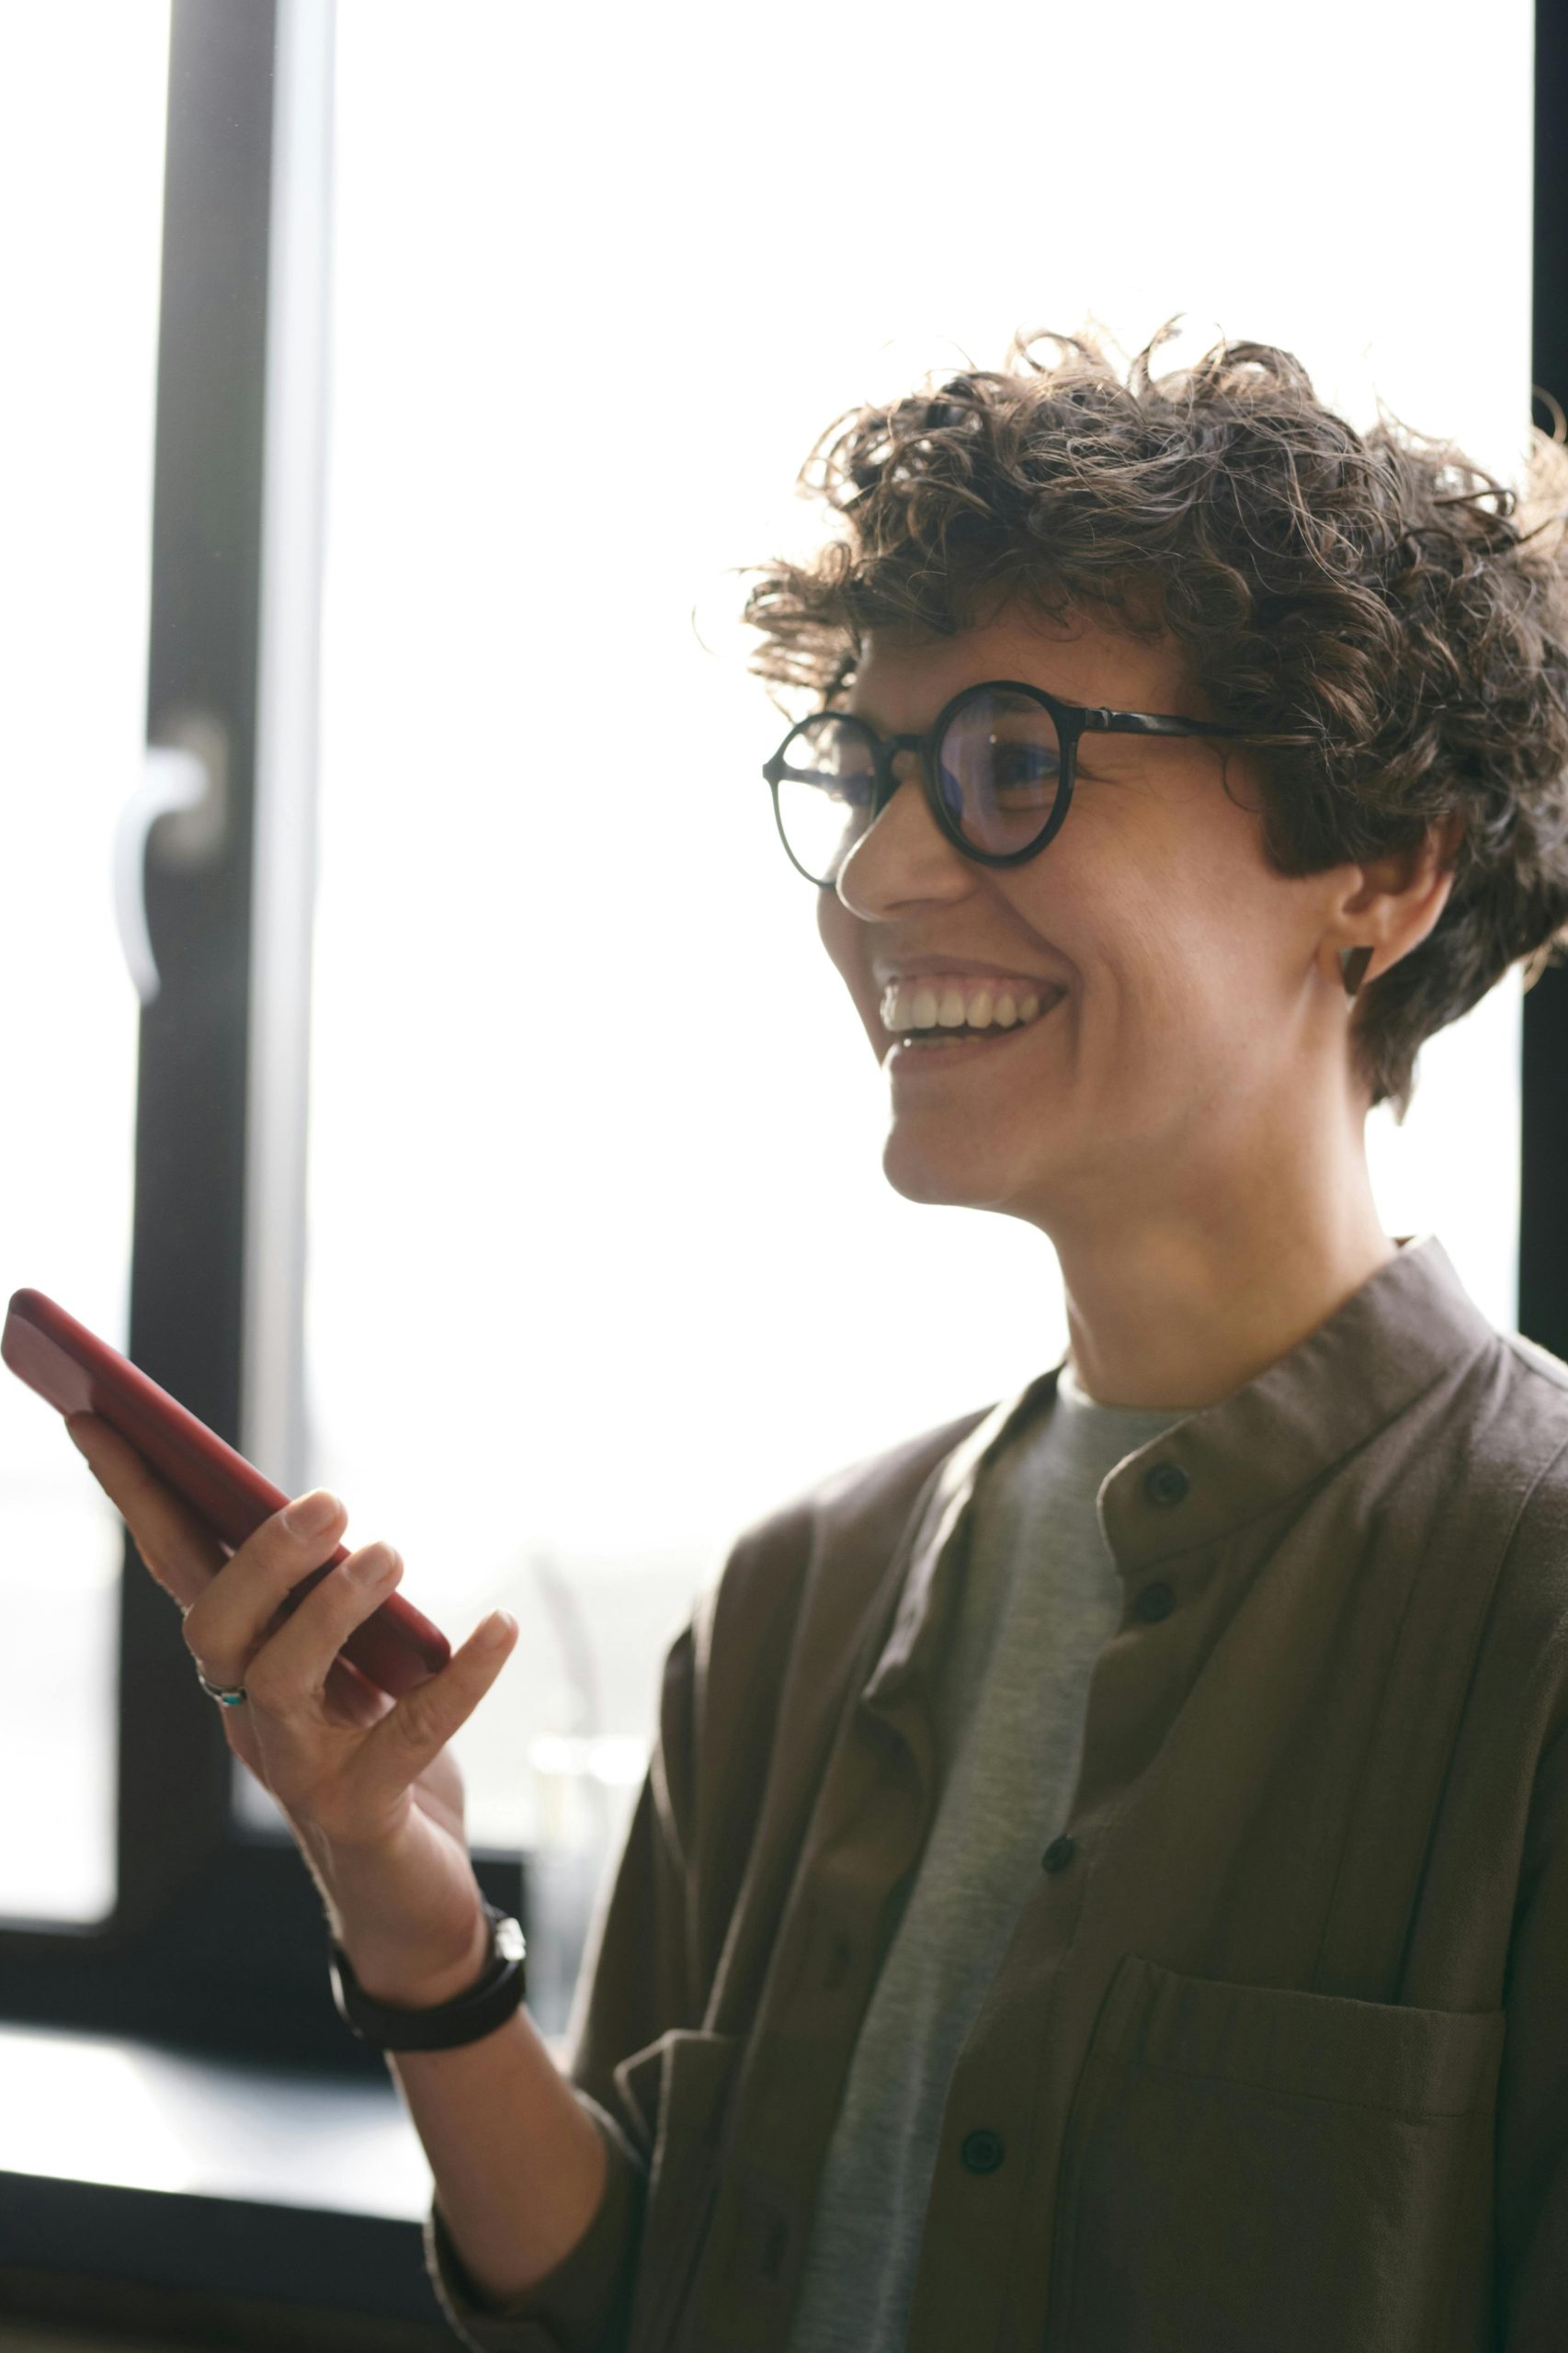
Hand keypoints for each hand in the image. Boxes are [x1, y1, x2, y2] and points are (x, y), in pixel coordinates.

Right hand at [64, 1411, 519, 1995]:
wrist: (409, 1902)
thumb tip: (325, 1518)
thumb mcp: (354, 1669)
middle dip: (261, 1558)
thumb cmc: (379, 1760)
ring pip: (280, 1683)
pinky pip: (406, 1740)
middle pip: (215, 1630)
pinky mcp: (362, 1815)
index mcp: (242, 1668)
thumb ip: (332, 1605)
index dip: (138, 1498)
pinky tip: (499, 1628)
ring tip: (392, 1556)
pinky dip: (458, 1679)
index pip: (176, 1571)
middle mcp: (252, 1718)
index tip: (101, 1416)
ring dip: (334, 1610)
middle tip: (332, 1503)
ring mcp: (298, 1773)